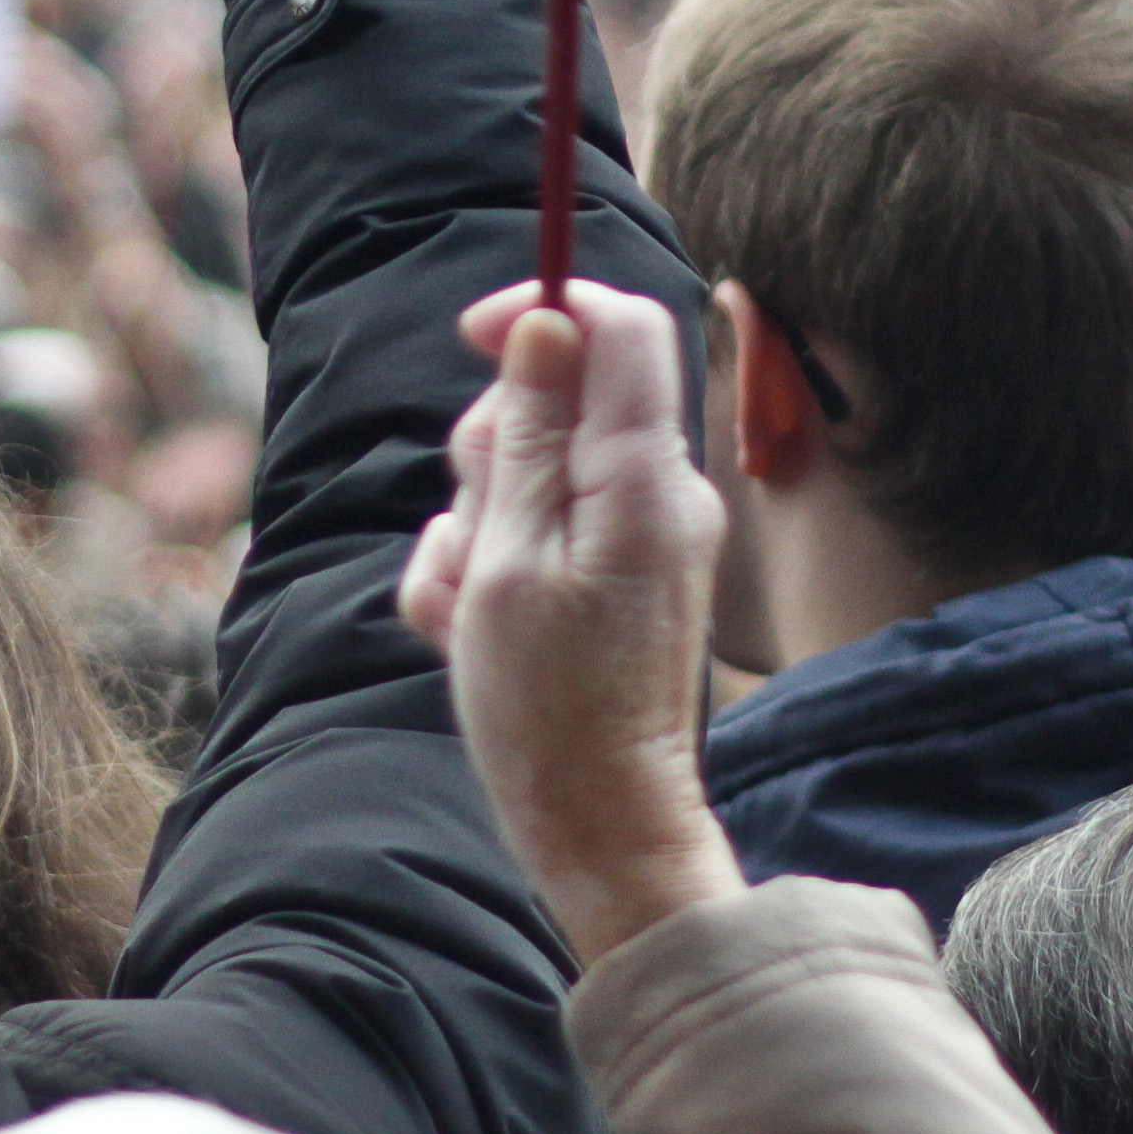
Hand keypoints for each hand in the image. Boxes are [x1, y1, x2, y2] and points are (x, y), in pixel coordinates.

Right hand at [400, 279, 742, 965]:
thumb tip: (548, 322)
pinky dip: (492, 567)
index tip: (474, 337)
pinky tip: (475, 631)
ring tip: (470, 611)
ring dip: (477, 524)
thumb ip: (530, 437)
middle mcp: (661, 489)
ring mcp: (646, 532)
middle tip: (474, 538)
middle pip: (562, 394)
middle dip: (491, 447)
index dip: (547, 305)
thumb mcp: (509, 560)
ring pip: (535, 466)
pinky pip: (543, 528)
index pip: (621, 321)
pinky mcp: (625, 572)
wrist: (602, 828)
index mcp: (643, 475)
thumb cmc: (548, 706)